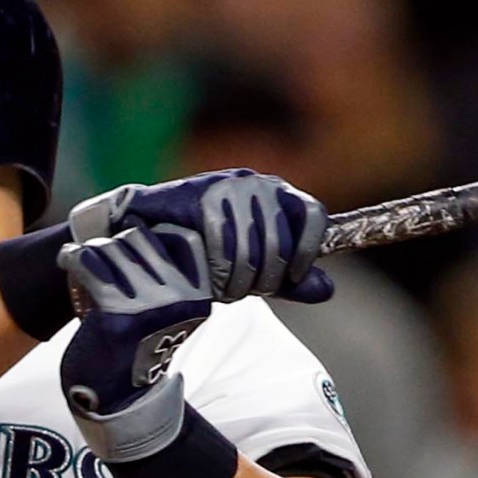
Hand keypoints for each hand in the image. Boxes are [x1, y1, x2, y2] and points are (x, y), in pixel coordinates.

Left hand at [56, 226, 210, 458]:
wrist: (120, 400)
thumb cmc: (137, 349)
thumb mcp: (163, 310)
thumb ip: (162, 275)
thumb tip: (139, 225)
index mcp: (197, 293)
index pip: (178, 237)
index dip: (149, 228)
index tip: (127, 232)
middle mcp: (179, 296)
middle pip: (141, 238)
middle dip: (115, 242)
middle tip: (100, 254)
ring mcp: (149, 304)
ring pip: (113, 248)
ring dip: (92, 250)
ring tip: (81, 259)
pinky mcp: (117, 313)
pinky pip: (91, 264)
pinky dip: (74, 258)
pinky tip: (68, 261)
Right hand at [70, 169, 332, 304]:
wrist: (148, 236)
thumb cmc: (206, 251)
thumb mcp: (255, 270)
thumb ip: (290, 280)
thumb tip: (328, 290)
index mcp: (280, 195)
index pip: (313, 215)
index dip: (307, 252)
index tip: (291, 278)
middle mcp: (258, 183)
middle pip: (279, 242)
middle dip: (262, 279)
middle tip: (242, 293)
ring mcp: (228, 185)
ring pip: (251, 246)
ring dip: (237, 280)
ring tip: (221, 289)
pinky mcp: (198, 193)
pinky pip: (220, 239)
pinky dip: (216, 268)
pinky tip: (206, 277)